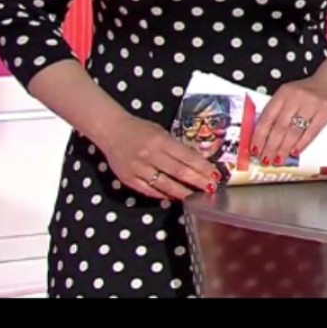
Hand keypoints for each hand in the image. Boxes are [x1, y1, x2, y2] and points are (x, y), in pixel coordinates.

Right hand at [97, 114, 219, 201]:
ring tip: (197, 197)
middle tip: (211, 188)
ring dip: (183, 192)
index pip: (186, 156)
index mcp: (160, 141)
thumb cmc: (140, 130)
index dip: (202, 167)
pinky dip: (164, 195)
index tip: (216, 175)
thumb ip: (176, 147)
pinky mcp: (128, 179)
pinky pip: (149, 191)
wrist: (111, 131)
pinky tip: (175, 197)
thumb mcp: (161, 132)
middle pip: (178, 172)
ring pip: (164, 185)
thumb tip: (196, 163)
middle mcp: (149, 155)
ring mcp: (137, 169)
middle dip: (197, 181)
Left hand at [251, 74, 326, 166]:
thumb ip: (277, 110)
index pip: (267, 117)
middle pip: (279, 127)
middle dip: (270, 147)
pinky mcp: (325, 112)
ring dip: (284, 148)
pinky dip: (302, 144)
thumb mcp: (289, 94)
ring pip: (294, 131)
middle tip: (266, 160)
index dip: (259, 136)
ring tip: (278, 160)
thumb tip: (263, 137)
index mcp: (283, 93)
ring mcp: (312, 104)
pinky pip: (311, 132)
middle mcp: (296, 97)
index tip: (254, 150)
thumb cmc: (308, 90)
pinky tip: (295, 152)